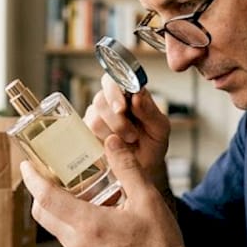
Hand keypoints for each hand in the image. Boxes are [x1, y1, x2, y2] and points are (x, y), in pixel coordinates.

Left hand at [20, 134, 188, 246]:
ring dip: (60, 208)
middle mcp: (79, 245)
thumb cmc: (161, 244)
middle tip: (48, 174)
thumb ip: (126, 167)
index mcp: (90, 225)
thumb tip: (111, 141)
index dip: (32, 179)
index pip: (47, 198)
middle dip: (40, 192)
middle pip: (43, 214)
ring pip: (57, 228)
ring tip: (82, 192)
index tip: (26, 165)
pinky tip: (96, 215)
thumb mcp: (147, 198)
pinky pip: (70, 241)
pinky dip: (73, 224)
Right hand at [83, 74, 171, 190]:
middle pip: (101, 98)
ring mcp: (96, 115)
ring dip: (112, 133)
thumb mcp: (159, 129)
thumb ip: (150, 111)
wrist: (143, 168)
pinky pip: (87, 134)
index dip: (115, 91)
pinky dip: (102, 142)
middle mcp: (110, 100)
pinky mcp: (87, 132)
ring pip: (94, 118)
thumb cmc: (152, 144)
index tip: (122, 108)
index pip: (115, 78)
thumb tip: (136, 96)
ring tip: (128, 142)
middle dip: (117, 120)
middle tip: (132, 136)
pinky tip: (113, 146)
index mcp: (129, 93)